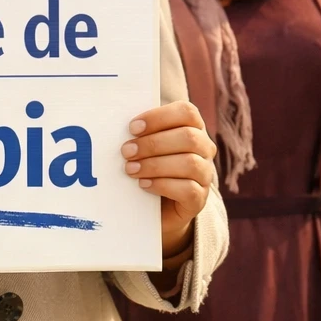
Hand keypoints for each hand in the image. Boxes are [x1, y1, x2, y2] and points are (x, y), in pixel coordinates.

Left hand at [120, 101, 216, 256]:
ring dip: (155, 165)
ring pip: (190, 163)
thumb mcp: (144, 145)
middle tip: (126, 151)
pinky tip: (143, 185)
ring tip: (131, 169)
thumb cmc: (146, 165)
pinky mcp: (199, 199)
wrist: (154, 207)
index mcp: (193, 127)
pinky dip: (162, 185)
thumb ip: (140, 132)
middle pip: (188, 137)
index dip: (159, 117)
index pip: (187, 112)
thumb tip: (116, 122)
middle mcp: (205, 148)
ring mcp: (205, 174)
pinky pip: (188, 189)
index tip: (132, 128)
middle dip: (153, 143)